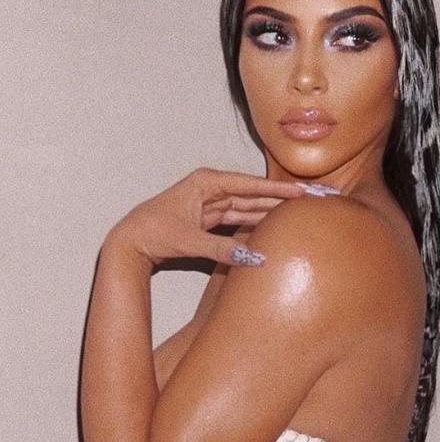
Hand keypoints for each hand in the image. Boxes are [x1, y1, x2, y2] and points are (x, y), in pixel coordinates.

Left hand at [107, 168, 311, 266]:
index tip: (302, 191)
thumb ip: (222, 250)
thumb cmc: (151, 232)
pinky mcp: (212, 218)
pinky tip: (276, 226)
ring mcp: (212, 203)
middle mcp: (212, 189)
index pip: (250, 185)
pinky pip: (241, 218)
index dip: (278, 189)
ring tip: (299, 214)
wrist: (129, 243)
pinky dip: (257, 223)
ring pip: (250, 206)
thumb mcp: (188, 241)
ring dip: (272, 210)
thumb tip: (254, 259)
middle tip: (310, 200)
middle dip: (282, 197)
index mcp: (206, 182)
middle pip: (254, 193)